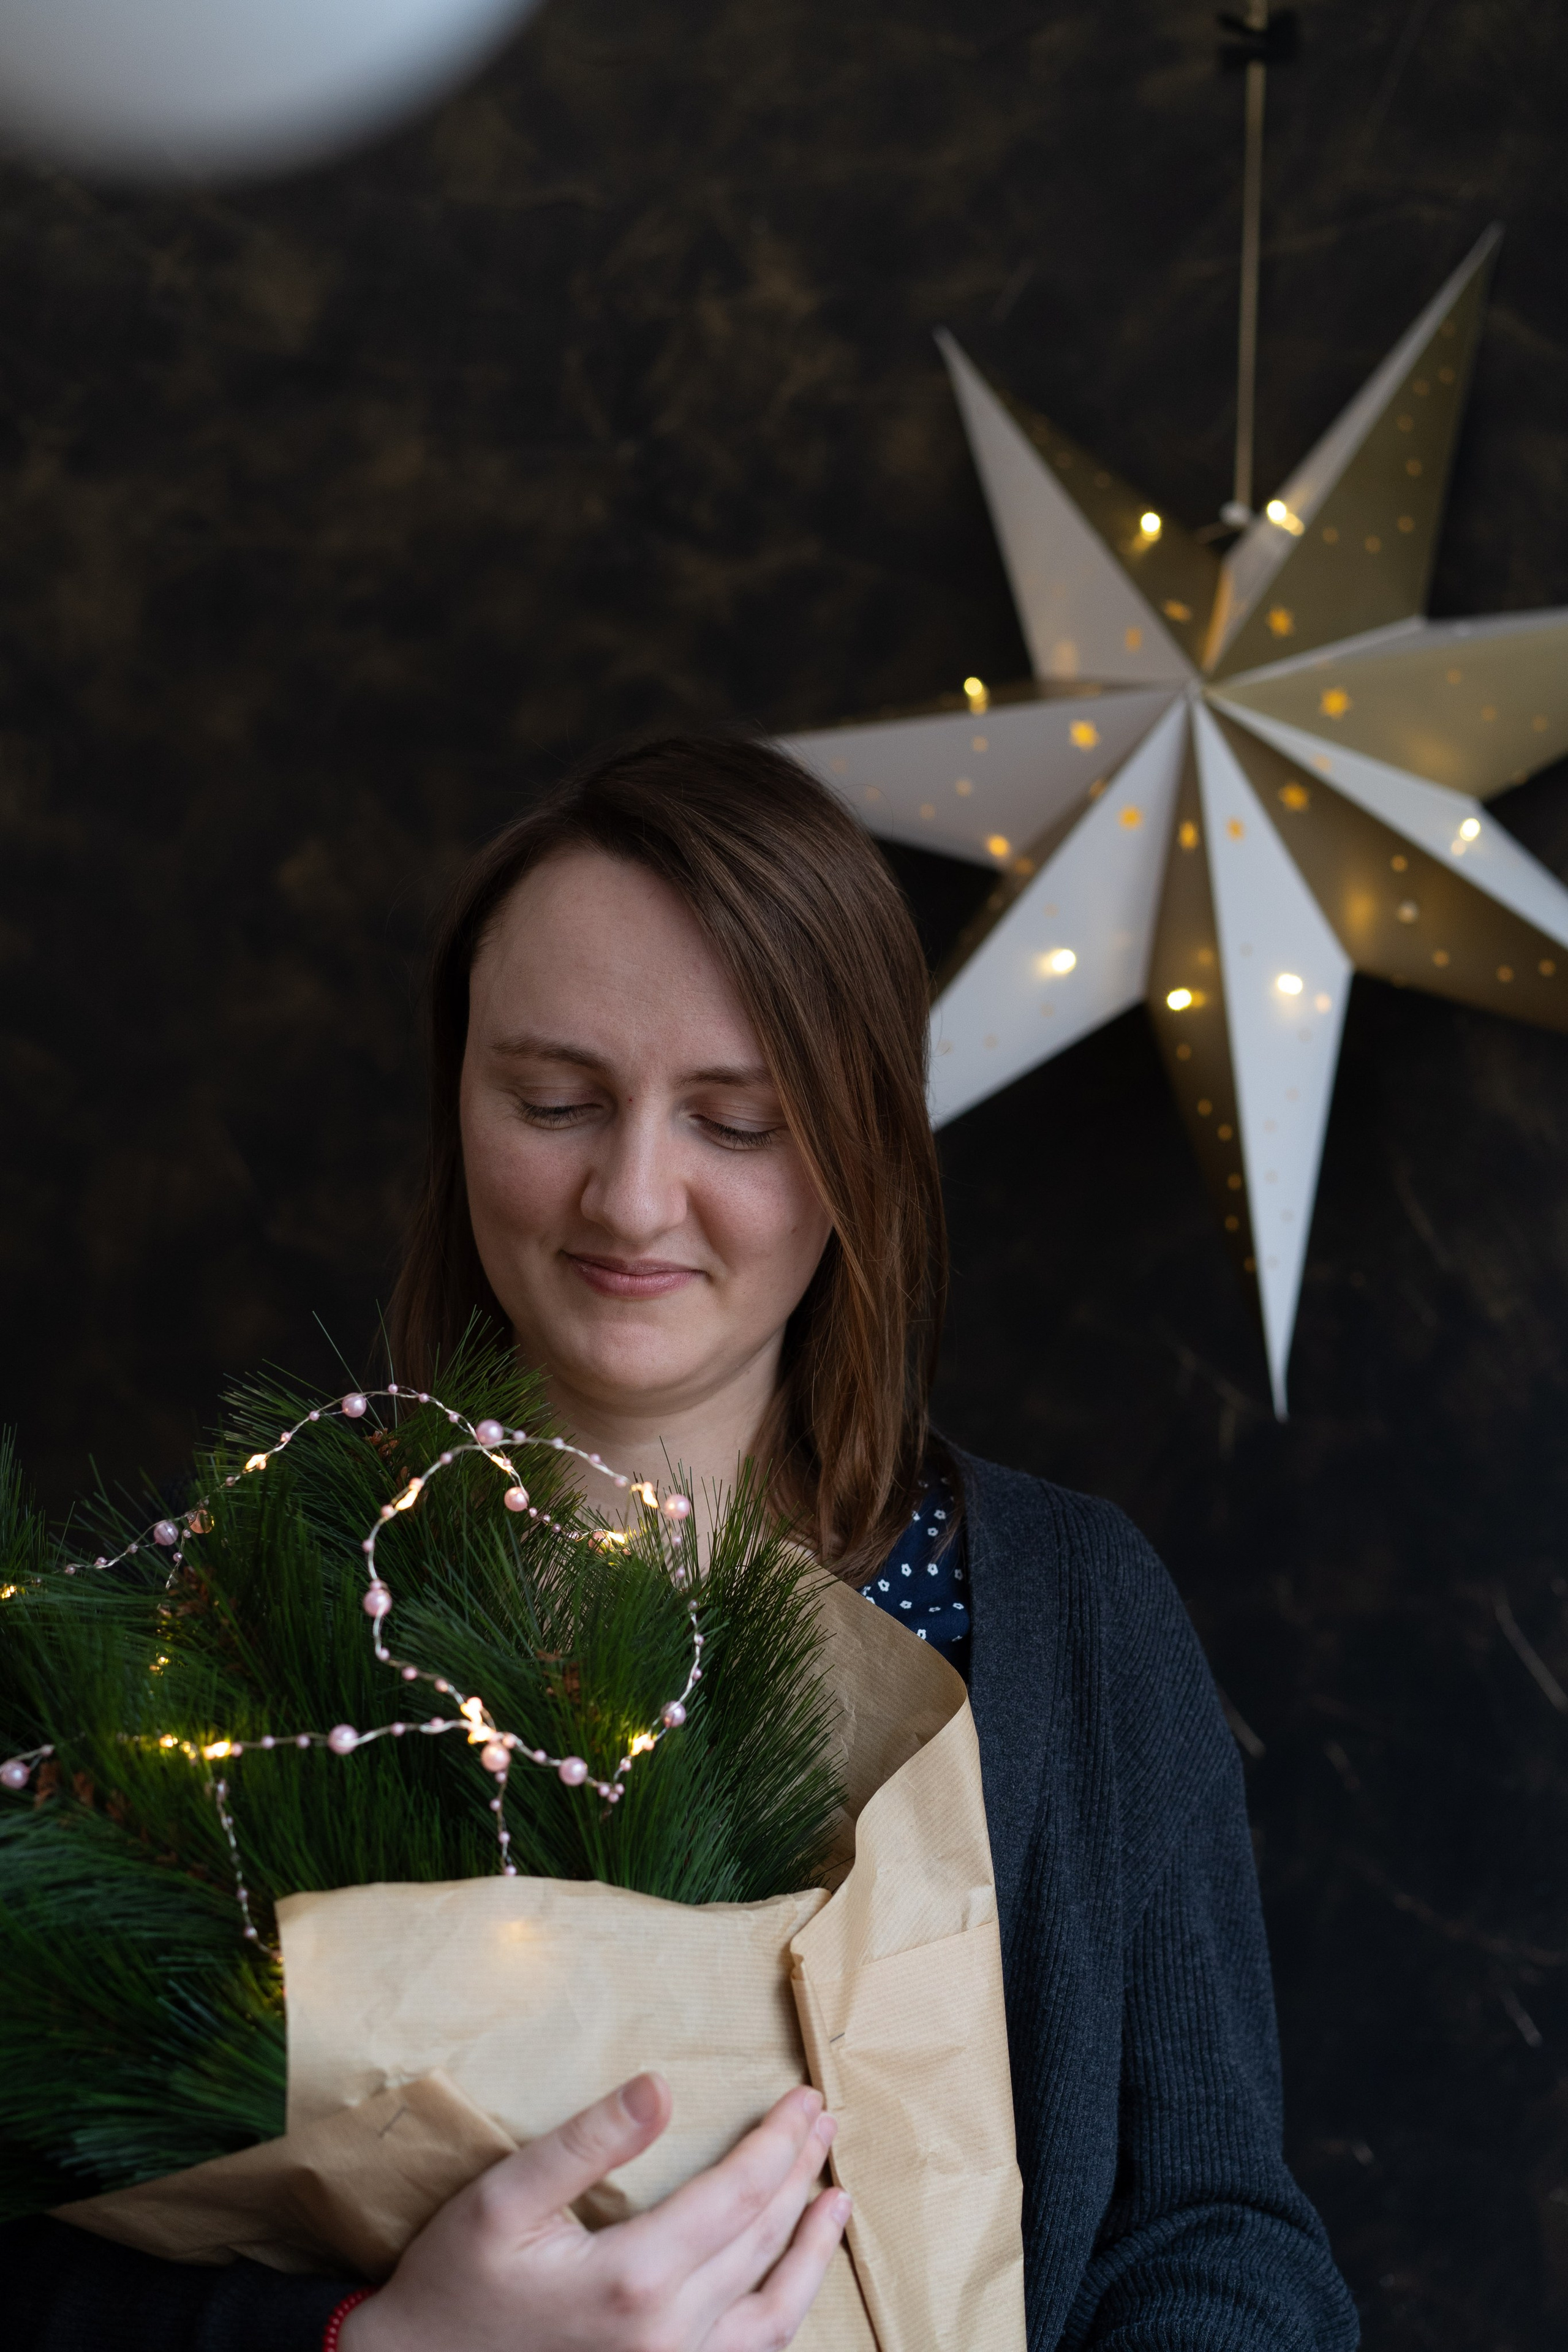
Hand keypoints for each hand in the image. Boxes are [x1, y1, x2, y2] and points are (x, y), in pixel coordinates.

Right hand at [339, 2072, 848, 2351]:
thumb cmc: (456, 2282)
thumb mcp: (505, 2198)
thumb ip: (587, 2142)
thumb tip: (661, 2086)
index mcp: (634, 2279)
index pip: (738, 2196)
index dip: (777, 2142)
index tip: (801, 2099)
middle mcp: (668, 2336)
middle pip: (760, 2241)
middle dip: (798, 2173)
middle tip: (820, 2122)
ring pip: (773, 2310)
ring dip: (810, 2249)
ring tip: (835, 2201)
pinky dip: (783, 2312)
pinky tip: (790, 2283)